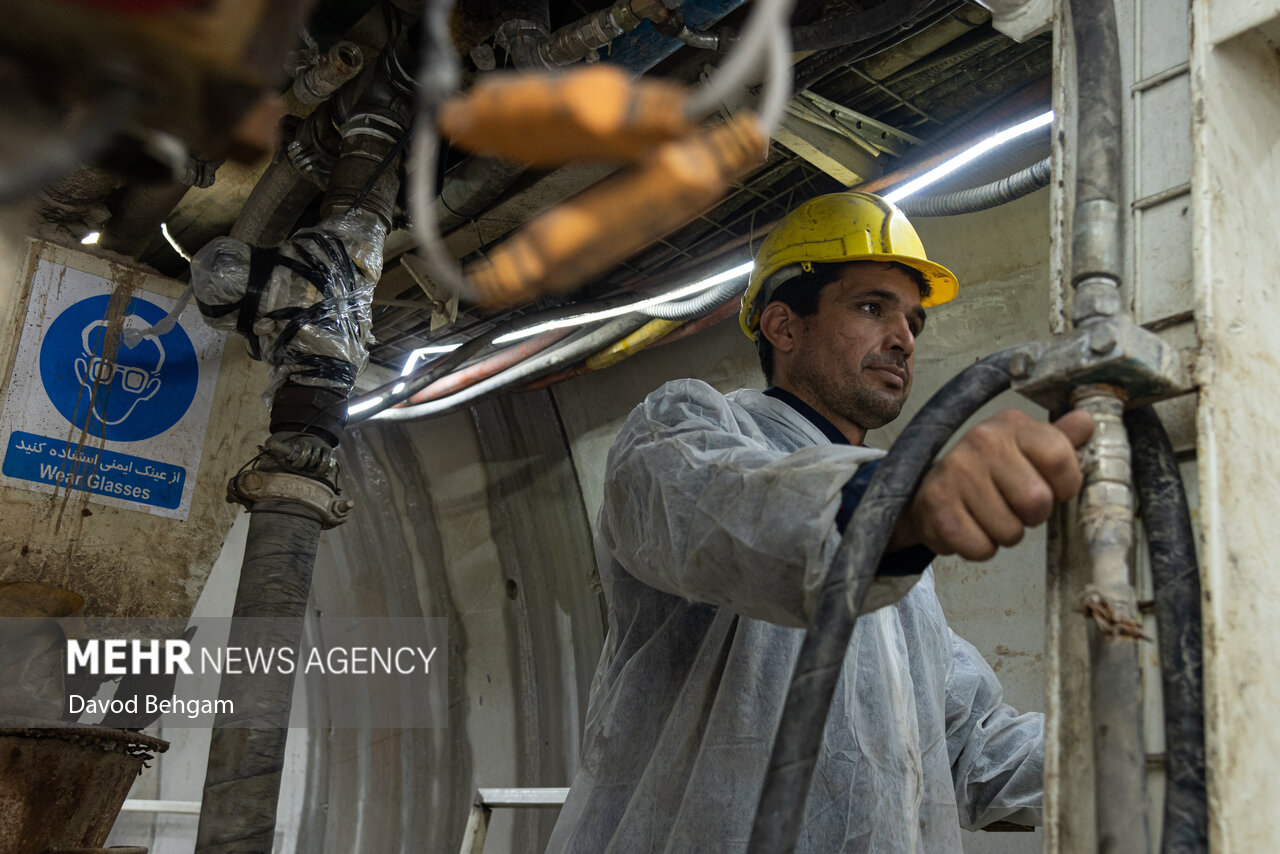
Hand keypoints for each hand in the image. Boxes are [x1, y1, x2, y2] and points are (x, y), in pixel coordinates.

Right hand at [890, 409, 1095, 560]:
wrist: (930, 488)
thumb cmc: (989, 472)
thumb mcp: (1026, 448)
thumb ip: (1059, 439)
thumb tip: (1088, 421)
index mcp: (1011, 425)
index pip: (1059, 457)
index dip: (1065, 485)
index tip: (1052, 488)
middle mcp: (981, 441)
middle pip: (1037, 499)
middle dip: (1033, 515)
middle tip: (1016, 506)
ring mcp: (956, 473)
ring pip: (1010, 531)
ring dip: (1006, 533)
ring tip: (991, 516)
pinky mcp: (937, 506)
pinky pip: (981, 548)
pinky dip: (981, 547)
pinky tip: (971, 526)